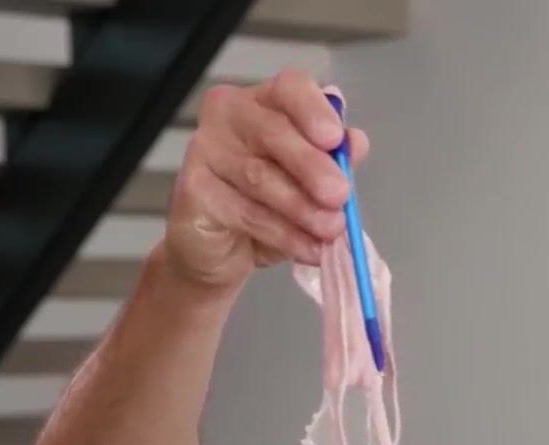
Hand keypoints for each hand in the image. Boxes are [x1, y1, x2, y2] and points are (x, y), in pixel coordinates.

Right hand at [162, 69, 369, 290]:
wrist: (222, 251)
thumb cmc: (269, 207)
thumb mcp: (312, 184)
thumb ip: (335, 160)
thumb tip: (356, 142)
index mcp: (265, 102)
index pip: (289, 87)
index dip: (314, 109)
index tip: (335, 139)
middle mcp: (230, 116)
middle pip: (274, 131)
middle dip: (313, 167)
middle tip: (340, 196)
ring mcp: (205, 149)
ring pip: (261, 176)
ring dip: (303, 208)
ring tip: (331, 230)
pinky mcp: (192, 189)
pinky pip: (246, 212)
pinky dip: (284, 234)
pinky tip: (308, 248)